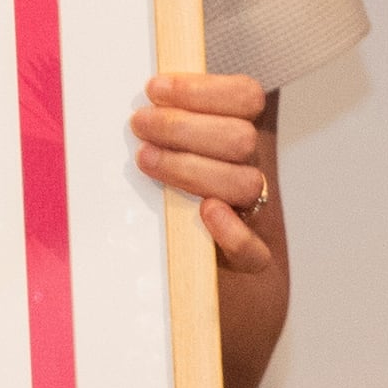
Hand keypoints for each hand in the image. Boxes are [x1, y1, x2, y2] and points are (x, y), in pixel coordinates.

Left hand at [132, 71, 280, 277]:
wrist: (206, 300)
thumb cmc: (176, 220)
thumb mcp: (174, 166)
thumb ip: (165, 132)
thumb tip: (131, 100)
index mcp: (239, 144)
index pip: (247, 97)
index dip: (204, 88)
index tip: (154, 88)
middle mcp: (253, 175)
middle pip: (242, 138)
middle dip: (184, 126)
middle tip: (139, 124)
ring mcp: (257, 221)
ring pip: (246, 184)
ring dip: (192, 168)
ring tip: (146, 161)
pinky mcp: (252, 268)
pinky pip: (254, 250)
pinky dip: (231, 231)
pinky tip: (205, 214)